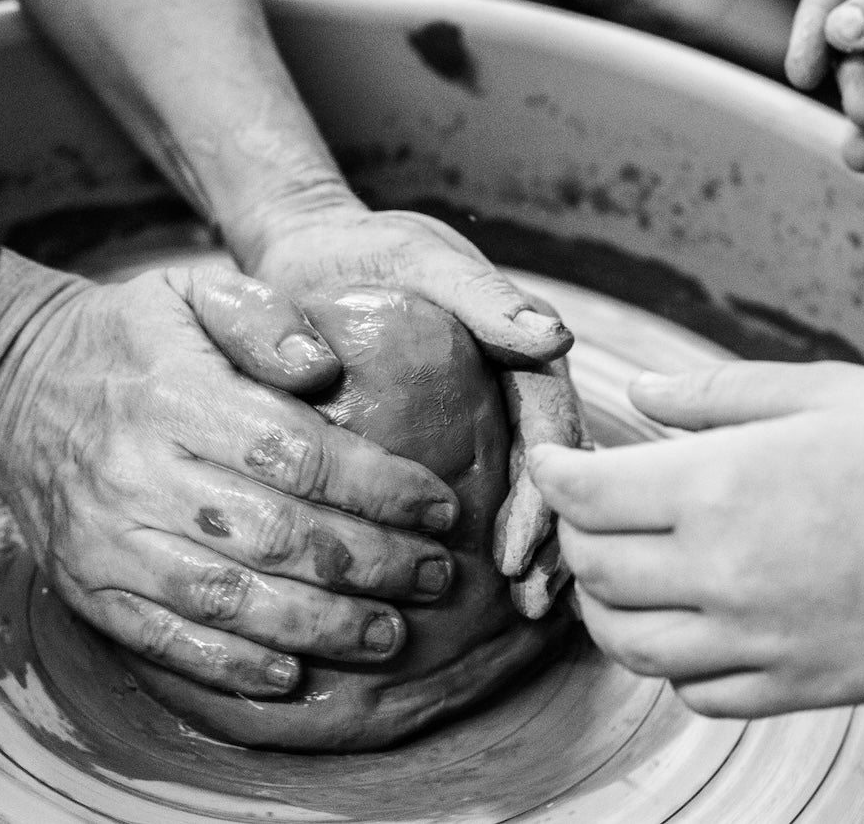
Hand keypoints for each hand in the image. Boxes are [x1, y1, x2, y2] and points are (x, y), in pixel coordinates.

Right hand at [0, 251, 461, 696]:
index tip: (441, 507)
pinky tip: (292, 677)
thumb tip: (326, 364)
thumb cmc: (131, 336)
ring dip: (321, 628)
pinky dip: (230, 667)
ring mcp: (108, 541)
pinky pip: (164, 640)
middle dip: (372, 565)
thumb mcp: (195, 290)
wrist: (12, 381)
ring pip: (230, 599)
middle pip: (277, 535)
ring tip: (392, 635)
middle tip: (439, 577)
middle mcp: (140, 473)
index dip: (380, 488)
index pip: (298, 454)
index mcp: (178, 396)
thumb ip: (267, 318)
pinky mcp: (87, 589)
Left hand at [244, 198, 586, 614]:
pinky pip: (480, 497)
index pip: (553, 431)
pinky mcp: (448, 443)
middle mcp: (515, 392)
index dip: (544, 494)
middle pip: (552, 474)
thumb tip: (555, 339)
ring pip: (525, 492)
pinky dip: (488, 543)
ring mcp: (486, 421)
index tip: (520, 550)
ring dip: (532, 550)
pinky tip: (479, 594)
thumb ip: (485, 296)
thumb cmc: (368, 254)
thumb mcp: (425, 261)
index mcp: (525, 352)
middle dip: (548, 539)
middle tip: (530, 601)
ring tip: (522, 609)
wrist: (308, 257)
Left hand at [529, 362, 863, 716]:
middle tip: (592, 505)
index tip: (554, 457)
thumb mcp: (825, 392)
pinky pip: (694, 692)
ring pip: (628, 644)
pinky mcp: (796, 688)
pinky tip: (691, 623)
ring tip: (622, 569)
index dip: (554, 473)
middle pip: (593, 569)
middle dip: (573, 533)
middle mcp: (722, 573)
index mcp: (722, 486)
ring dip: (605, 604)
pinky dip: (670, 662)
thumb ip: (717, 395)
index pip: (585, 495)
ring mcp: (757, 642)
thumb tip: (639, 395)